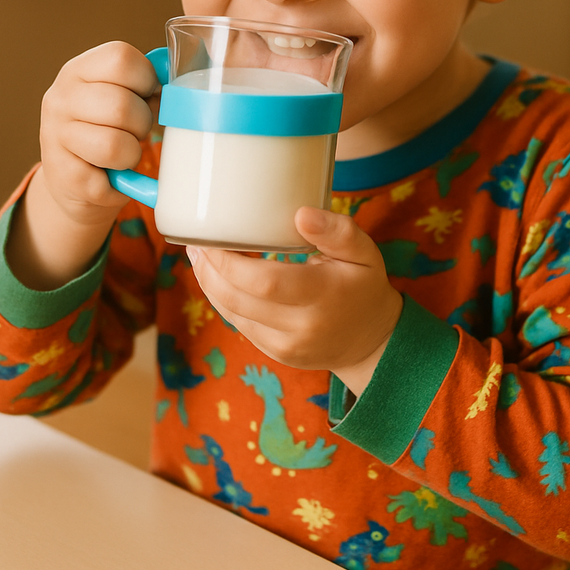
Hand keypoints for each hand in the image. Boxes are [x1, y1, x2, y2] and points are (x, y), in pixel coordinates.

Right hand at [38, 40, 160, 229]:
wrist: (74, 181)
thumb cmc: (108, 131)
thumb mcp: (120, 97)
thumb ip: (147, 84)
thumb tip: (181, 84)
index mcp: (78, 70)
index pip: (121, 58)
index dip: (146, 78)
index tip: (146, 95)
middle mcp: (60, 99)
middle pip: (122, 105)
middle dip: (142, 123)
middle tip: (135, 131)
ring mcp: (55, 137)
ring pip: (115, 145)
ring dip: (131, 154)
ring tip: (123, 154)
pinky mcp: (63, 176)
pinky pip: (107, 181)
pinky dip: (121, 183)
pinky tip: (111, 176)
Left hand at [187, 206, 402, 396]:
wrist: (373, 341)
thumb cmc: (364, 286)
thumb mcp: (365, 252)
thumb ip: (337, 231)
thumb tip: (301, 214)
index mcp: (323, 296)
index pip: (263, 282)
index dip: (228, 262)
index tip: (212, 238)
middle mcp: (302, 327)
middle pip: (239, 299)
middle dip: (210, 270)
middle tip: (196, 243)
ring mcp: (287, 346)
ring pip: (233, 314)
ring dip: (210, 284)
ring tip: (199, 256)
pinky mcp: (277, 355)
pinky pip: (241, 325)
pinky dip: (225, 300)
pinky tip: (217, 279)